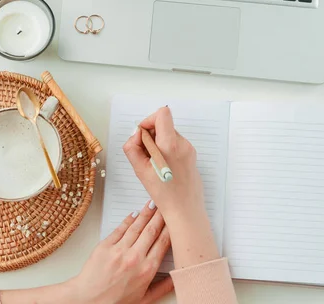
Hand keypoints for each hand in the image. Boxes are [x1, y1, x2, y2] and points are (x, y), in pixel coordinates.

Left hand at [69, 200, 173, 303]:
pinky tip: (134, 213)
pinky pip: (119, 229)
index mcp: (147, 270)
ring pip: (136, 227)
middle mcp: (134, 258)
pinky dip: (128, 220)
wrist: (88, 300)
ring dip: (146, 213)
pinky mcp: (105, 246)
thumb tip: (177, 278)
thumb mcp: (145, 299)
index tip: (175, 220)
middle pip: (151, 230)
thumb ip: (163, 287)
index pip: (163, 243)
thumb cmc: (115, 301)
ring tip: (152, 204)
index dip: (170, 228)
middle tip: (166, 205)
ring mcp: (119, 250)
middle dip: (160, 216)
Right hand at [123, 107, 219, 268]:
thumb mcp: (140, 170)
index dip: (148, 120)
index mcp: (170, 144)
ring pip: (168, 135)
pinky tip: (162, 167)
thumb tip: (135, 135)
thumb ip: (132, 147)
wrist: (185, 210)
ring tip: (153, 164)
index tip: (142, 135)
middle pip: (164, 125)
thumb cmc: (164, 194)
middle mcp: (182, 143)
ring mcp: (189, 149)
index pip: (162, 114)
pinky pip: (175, 144)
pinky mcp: (191, 156)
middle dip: (150, 135)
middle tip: (144, 154)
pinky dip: (166, 150)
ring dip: (157, 143)